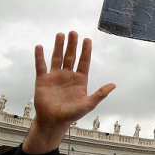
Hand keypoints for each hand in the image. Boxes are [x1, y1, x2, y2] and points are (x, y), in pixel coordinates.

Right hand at [23, 32, 115, 153]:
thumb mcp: (88, 104)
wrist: (54, 121)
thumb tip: (114, 85)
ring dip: (58, 46)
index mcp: (80, 80)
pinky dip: (39, 56)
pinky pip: (41, 66)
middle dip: (72, 44)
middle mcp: (68, 76)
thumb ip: (100, 94)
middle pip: (71, 56)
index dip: (86, 51)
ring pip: (57, 58)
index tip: (87, 39)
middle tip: (73, 32)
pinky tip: (39, 46)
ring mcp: (55, 77)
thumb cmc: (72, 114)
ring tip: (60, 34)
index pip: (84, 62)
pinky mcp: (42, 80)